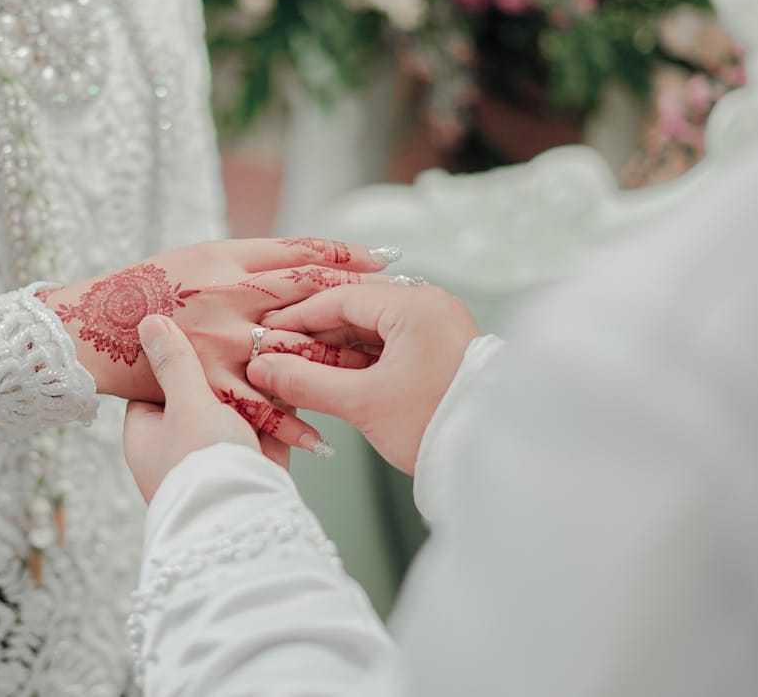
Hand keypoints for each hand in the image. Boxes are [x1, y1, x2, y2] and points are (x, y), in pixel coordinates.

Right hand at [39, 238, 399, 453]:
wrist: (92, 328)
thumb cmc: (151, 282)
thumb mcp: (205, 254)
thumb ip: (257, 258)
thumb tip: (317, 259)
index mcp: (228, 263)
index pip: (302, 258)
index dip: (346, 257)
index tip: (386, 259)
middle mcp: (228, 300)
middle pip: (306, 305)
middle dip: (356, 309)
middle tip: (402, 311)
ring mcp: (219, 344)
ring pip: (290, 357)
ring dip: (336, 367)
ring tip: (381, 374)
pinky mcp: (207, 384)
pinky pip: (257, 408)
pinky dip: (291, 426)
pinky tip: (323, 439)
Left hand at [124, 314, 286, 502]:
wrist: (244, 523)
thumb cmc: (201, 465)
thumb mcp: (185, 403)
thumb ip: (175, 363)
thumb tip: (148, 323)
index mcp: (148, 433)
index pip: (151, 385)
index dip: (171, 356)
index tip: (190, 326)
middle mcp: (179, 446)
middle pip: (198, 395)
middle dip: (222, 369)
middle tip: (238, 331)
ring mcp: (218, 457)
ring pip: (236, 410)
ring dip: (255, 385)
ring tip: (271, 344)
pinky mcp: (254, 464)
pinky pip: (266, 426)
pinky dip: (279, 406)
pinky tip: (292, 374)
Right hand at [246, 284, 478, 474]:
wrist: (493, 461)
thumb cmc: (438, 427)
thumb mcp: (362, 404)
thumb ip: (305, 382)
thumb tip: (263, 368)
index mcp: (415, 305)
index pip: (341, 296)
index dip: (298, 317)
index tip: (267, 333)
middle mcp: (429, 307)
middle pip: (355, 309)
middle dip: (314, 334)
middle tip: (279, 353)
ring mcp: (437, 328)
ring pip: (371, 329)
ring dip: (334, 351)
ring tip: (299, 371)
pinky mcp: (440, 351)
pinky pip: (388, 345)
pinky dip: (358, 361)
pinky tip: (332, 378)